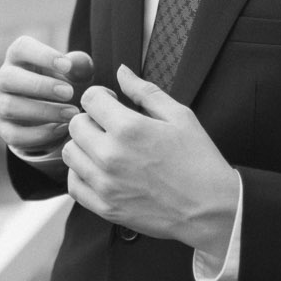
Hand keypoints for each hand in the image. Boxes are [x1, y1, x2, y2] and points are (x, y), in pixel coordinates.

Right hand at [0, 35, 92, 159]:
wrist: (52, 114)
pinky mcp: (5, 129)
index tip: (67, 66)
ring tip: (72, 113)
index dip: (43, 55)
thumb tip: (80, 65)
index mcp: (19, 57)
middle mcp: (5, 78)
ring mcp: (1, 104)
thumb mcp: (74, 72)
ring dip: (43, 111)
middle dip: (39, 86)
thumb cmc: (62, 83)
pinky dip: (38, 134)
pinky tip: (62, 129)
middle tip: (69, 92)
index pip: (21, 48)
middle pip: (8, 78)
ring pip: (9, 107)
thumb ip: (80, 66)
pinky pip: (13, 134)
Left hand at [62, 66, 239, 262]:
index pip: (90, 99)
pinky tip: (99, 171)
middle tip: (108, 126)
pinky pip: (73, 185)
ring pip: (70, 153)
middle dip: (90, 119)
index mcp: (129, 128)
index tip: (111, 102)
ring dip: (83, 146)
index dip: (100, 95)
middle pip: (75, 124)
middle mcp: (111, 155)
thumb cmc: (199, 161)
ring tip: (104, 148)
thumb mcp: (180, 116)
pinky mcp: (105, 207)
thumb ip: (146, 91)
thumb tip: (122, 71)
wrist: (211, 209)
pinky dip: (81, 175)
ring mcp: (106, 184)